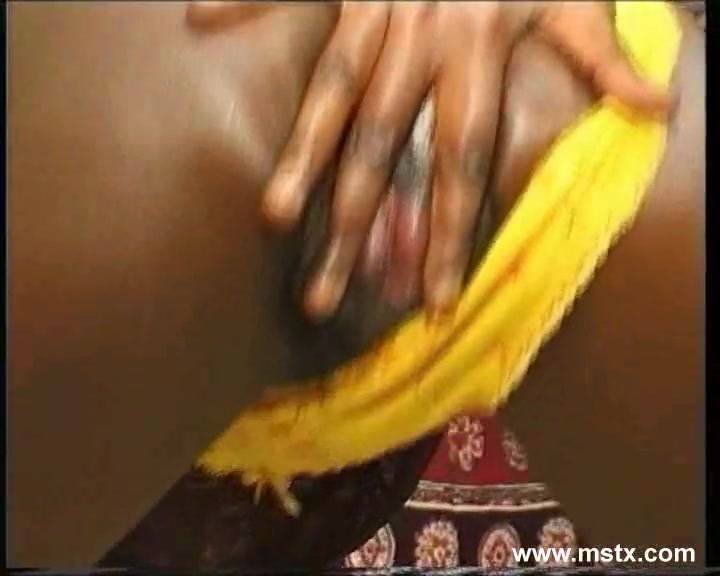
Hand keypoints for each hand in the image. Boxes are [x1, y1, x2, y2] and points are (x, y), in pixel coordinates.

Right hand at [188, 1, 670, 319]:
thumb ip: (601, 54)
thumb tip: (657, 108)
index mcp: (477, 46)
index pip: (461, 158)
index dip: (448, 231)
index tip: (431, 300)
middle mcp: (417, 38)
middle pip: (381, 147)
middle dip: (355, 227)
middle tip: (323, 296)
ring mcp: (371, 7)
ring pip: (330, 92)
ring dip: (300, 156)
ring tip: (274, 218)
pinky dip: (240, 0)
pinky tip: (196, 22)